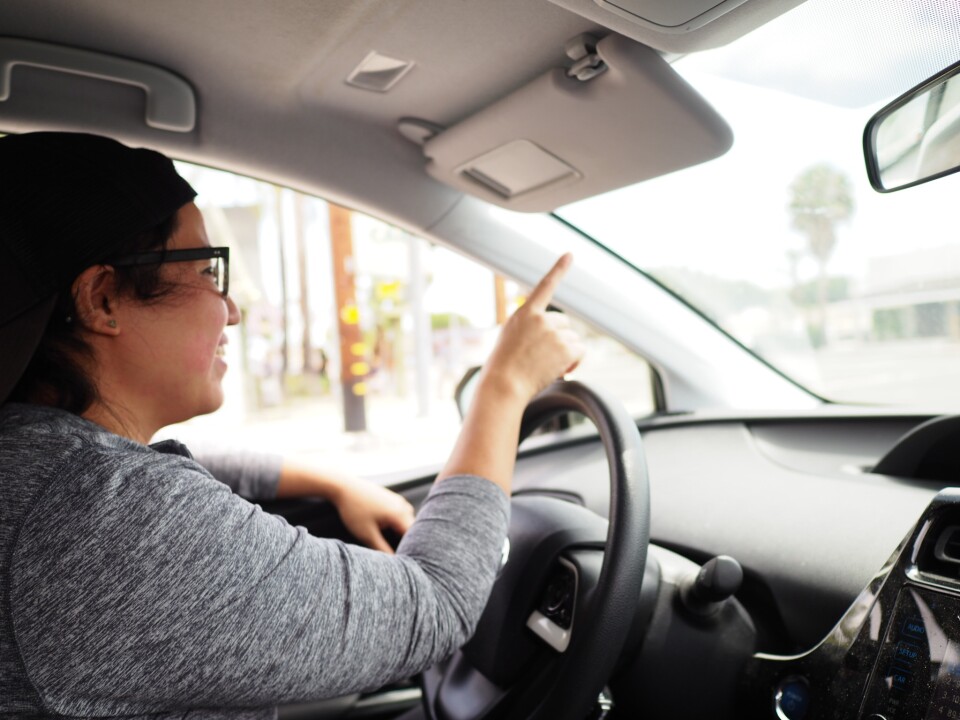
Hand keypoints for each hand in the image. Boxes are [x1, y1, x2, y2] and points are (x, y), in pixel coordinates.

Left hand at [330, 477, 415, 553]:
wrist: (343, 486)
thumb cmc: (354, 510)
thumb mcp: (367, 534)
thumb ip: (382, 548)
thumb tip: (394, 560)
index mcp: (399, 514)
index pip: (414, 536)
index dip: (411, 549)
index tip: (406, 559)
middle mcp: (402, 506)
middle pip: (412, 529)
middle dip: (407, 541)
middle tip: (399, 553)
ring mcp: (398, 500)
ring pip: (406, 521)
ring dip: (402, 532)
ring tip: (393, 543)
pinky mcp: (391, 498)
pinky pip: (400, 513)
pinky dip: (397, 523)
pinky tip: (387, 529)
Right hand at [481, 253, 584, 403]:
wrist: (504, 385)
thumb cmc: (504, 367)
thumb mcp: (511, 338)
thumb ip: (530, 328)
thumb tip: (558, 333)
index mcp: (525, 313)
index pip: (545, 286)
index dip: (559, 269)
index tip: (570, 254)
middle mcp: (541, 319)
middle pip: (564, 325)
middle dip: (559, 340)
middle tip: (541, 357)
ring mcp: (554, 333)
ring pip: (573, 339)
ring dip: (566, 352)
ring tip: (545, 365)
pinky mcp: (565, 348)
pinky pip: (580, 351)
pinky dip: (574, 362)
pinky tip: (559, 369)